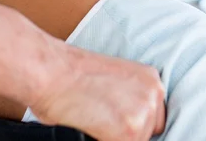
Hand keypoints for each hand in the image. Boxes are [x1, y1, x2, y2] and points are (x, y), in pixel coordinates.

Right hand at [30, 44, 164, 140]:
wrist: (52, 71)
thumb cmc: (71, 74)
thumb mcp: (115, 80)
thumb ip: (130, 99)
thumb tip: (127, 121)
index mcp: (151, 78)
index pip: (154, 116)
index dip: (135, 125)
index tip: (118, 125)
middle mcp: (153, 93)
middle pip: (149, 132)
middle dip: (128, 133)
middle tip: (104, 122)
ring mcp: (143, 113)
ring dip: (115, 138)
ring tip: (95, 123)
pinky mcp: (129, 132)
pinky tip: (92, 130)